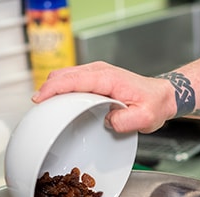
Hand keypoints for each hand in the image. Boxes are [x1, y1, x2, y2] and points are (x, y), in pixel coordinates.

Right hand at [34, 61, 176, 133]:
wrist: (161, 96)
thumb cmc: (153, 104)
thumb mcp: (145, 117)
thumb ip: (126, 121)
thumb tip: (108, 121)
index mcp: (107, 78)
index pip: (72, 79)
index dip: (52, 89)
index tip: (38, 99)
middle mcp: (98, 71)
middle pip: (62, 75)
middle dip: (45, 90)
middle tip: (38, 109)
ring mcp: (94, 73)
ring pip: (62, 76)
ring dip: (50, 90)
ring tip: (44, 109)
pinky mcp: (92, 78)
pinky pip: (68, 80)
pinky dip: (57, 90)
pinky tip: (56, 104)